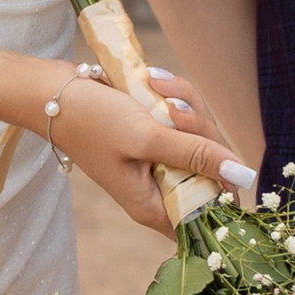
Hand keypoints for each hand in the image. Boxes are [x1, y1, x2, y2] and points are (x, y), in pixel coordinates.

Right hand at [41, 67, 257, 236]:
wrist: (50, 90)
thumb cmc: (92, 120)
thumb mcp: (147, 138)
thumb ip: (196, 155)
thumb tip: (244, 176)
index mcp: (153, 204)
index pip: (209, 214)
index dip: (225, 188)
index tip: (220, 155)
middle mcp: (157, 186)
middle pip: (210, 167)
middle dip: (201, 131)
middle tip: (173, 110)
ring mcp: (155, 157)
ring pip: (199, 135)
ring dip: (185, 104)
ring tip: (155, 86)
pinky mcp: (153, 131)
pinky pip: (182, 116)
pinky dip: (173, 95)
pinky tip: (153, 80)